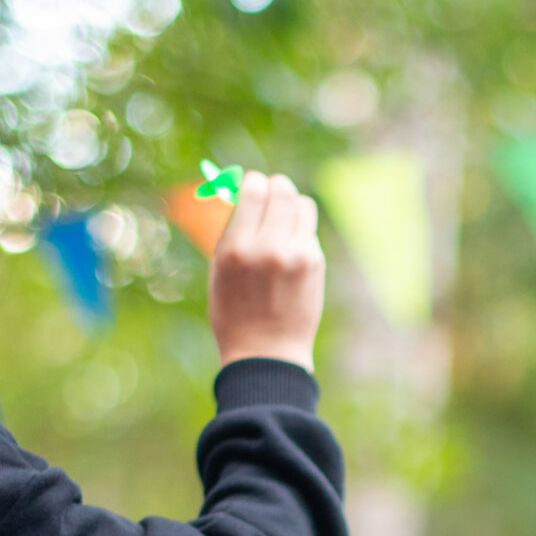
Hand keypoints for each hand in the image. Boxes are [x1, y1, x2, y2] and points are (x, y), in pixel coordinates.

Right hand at [210, 171, 323, 371]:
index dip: (254, 182)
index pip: (253, 190)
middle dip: (276, 187)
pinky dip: (301, 232)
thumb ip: (235, 229)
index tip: (254, 185)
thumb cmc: (235, 310)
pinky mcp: (314, 263)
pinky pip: (309, 230)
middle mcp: (268, 247)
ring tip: (283, 221)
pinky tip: (291, 250)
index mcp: (236, 248)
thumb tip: (249, 190)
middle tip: (272, 194)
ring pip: (302, 204)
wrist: (266, 352)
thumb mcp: (221, 269)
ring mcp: (295, 255)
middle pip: (282, 190)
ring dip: (292, 205)